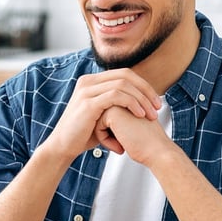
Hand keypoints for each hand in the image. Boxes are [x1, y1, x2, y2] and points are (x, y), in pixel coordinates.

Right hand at [44, 69, 161, 159]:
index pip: (124, 74)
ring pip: (123, 84)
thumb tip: (137, 102)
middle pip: (126, 75)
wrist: (63, 146)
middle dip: (146, 90)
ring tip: (151, 114)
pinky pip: (117, 95)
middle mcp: (88, 81)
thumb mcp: (102, 115)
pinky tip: (140, 115)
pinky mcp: (88, 102)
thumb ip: (115, 105)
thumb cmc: (84, 134)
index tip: (155, 101)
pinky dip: (132, 104)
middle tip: (158, 106)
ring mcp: (87, 90)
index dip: (143, 86)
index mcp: (92, 81)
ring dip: (141, 98)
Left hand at [95, 104, 170, 165]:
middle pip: (101, 118)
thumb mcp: (131, 126)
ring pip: (98, 122)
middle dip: (109, 134)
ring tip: (122, 144)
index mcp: (128, 98)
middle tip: (124, 143)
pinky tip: (120, 145)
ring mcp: (118, 102)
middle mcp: (123, 97)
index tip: (128, 139)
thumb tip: (100, 123)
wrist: (158, 151)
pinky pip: (97, 127)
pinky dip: (105, 140)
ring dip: (106, 137)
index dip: (113, 133)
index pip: (108, 117)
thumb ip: (118, 120)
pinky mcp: (113, 111)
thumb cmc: (146, 143)